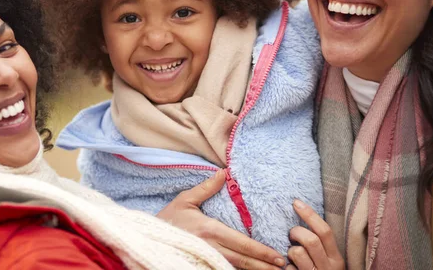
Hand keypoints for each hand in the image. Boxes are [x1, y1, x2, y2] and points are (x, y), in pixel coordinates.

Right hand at [157, 170, 285, 269]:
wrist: (148, 238)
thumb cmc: (168, 219)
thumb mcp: (185, 200)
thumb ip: (206, 188)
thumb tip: (224, 172)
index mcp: (210, 230)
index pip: (242, 243)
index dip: (261, 251)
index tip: (278, 255)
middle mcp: (211, 248)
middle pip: (244, 261)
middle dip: (265, 265)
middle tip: (284, 267)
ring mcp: (207, 260)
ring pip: (236, 269)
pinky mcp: (202, 264)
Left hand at [286, 200, 344, 269]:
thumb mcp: (327, 260)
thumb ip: (320, 244)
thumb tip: (304, 216)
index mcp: (336, 258)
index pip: (325, 231)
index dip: (309, 214)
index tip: (296, 202)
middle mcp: (328, 267)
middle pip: (311, 240)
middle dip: (297, 232)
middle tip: (292, 234)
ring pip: (297, 253)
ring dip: (290, 251)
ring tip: (291, 256)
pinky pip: (287, 268)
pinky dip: (285, 266)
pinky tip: (288, 269)